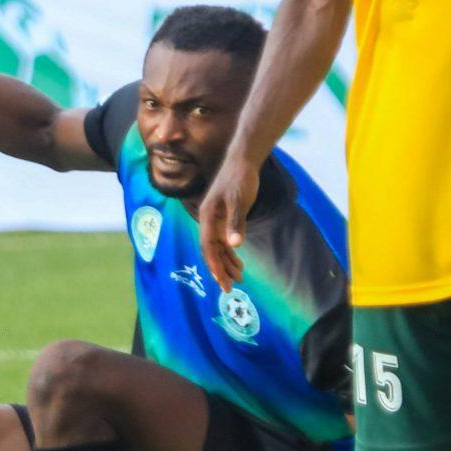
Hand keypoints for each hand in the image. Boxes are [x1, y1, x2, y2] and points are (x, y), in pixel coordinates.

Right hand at [197, 157, 257, 290]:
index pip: (207, 246)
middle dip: (220, 269)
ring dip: (226, 263)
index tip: (222, 281)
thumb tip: (234, 245)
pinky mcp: (223, 218)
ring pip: (218, 247)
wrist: (243, 162)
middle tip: (229, 288)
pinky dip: (231, 253)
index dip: (214, 265)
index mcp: (207, 216)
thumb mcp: (240, 201)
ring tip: (238, 279)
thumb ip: (236, 223)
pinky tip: (239, 263)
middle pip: (211, 250)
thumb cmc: (240, 179)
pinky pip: (224, 241)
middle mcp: (208, 220)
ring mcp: (215, 220)